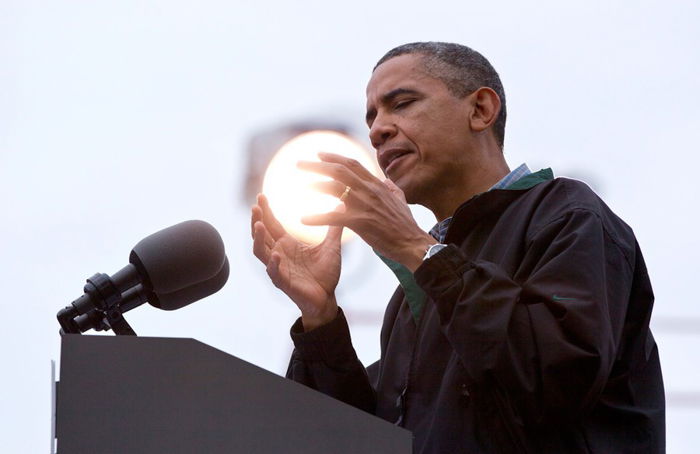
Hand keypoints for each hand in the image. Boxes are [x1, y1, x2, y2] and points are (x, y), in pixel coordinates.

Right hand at [251, 194, 340, 329]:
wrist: (327, 298)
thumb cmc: (326, 273)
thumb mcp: (332, 246)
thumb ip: (334, 227)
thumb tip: (342, 206)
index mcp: (287, 244)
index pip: (272, 224)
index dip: (266, 210)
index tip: (261, 195)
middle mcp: (279, 254)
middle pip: (261, 234)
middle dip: (257, 220)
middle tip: (256, 206)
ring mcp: (278, 268)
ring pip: (260, 251)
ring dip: (257, 238)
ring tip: (258, 224)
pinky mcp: (284, 282)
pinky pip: (274, 272)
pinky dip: (273, 264)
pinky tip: (275, 254)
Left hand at [299, 152, 435, 271]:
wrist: (412, 243)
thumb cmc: (405, 225)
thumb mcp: (401, 201)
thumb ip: (392, 189)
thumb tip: (387, 180)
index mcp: (377, 185)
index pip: (352, 164)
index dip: (334, 157)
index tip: (319, 155)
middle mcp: (369, 190)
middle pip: (339, 170)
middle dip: (317, 165)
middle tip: (299, 164)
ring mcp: (364, 205)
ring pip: (334, 188)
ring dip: (316, 185)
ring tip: (303, 186)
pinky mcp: (359, 222)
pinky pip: (332, 217)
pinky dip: (316, 218)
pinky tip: (303, 220)